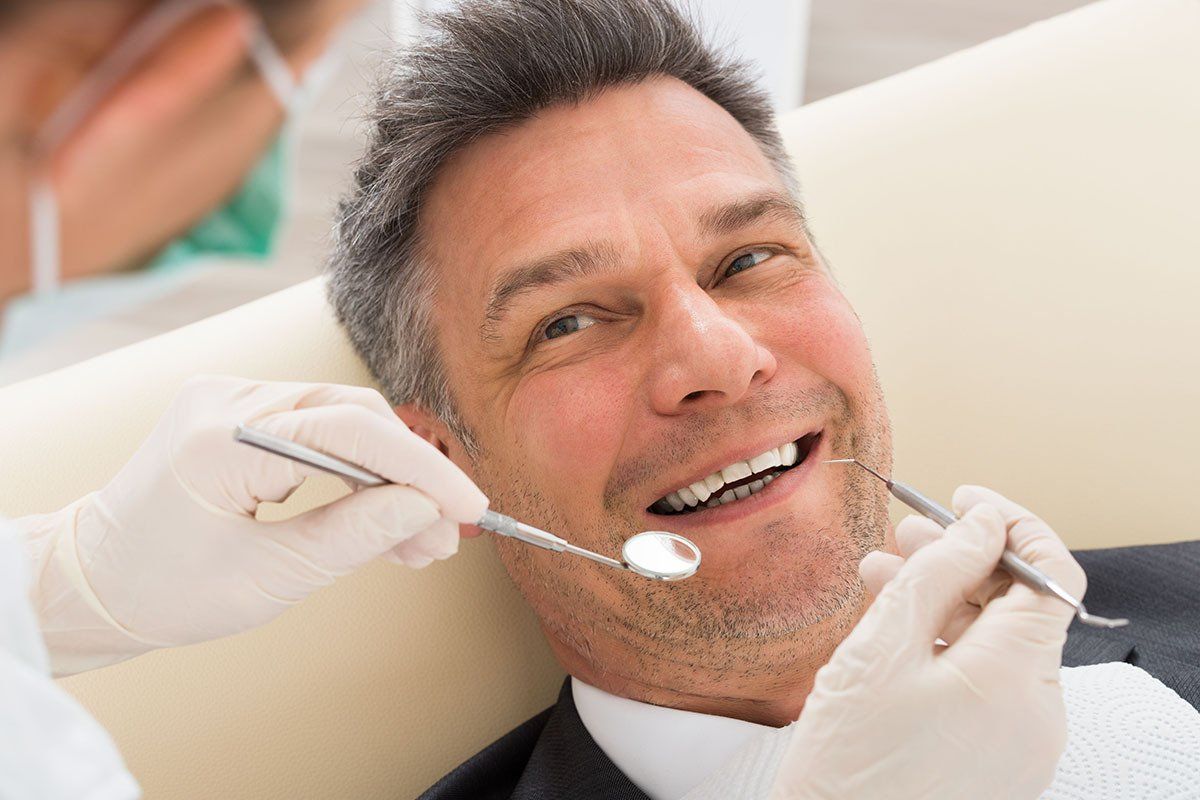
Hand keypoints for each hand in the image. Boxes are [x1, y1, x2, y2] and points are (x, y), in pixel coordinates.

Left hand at [22, 375, 486, 674]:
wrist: (93, 583)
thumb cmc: (163, 591)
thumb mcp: (266, 579)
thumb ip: (353, 536)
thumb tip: (424, 509)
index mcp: (221, 439)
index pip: (350, 432)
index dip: (423, 469)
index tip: (470, 507)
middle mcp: (227, 400)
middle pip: (354, 417)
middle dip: (412, 476)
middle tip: (447, 535)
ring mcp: (231, 400)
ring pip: (344, 423)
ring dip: (389, 478)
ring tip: (422, 541)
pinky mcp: (239, 415)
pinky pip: (319, 431)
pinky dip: (356, 473)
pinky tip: (384, 519)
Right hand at [770, 486, 1085, 799]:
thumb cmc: (848, 761)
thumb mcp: (881, 648)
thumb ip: (938, 573)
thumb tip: (982, 525)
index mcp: (1015, 679)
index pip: (1051, 575)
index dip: (1011, 525)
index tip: (965, 503)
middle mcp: (1037, 713)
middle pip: (1021, 608)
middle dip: (966, 560)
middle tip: (907, 533)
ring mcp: (1023, 741)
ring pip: (999, 644)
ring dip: (948, 601)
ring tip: (883, 575)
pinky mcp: (1001, 759)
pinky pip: (988, 683)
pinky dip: (949, 646)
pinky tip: (896, 630)